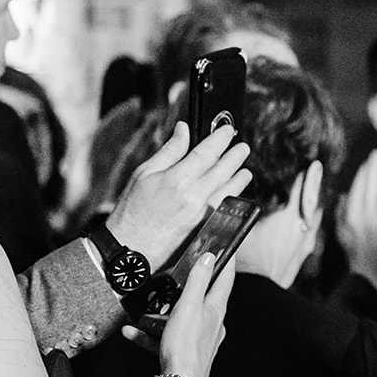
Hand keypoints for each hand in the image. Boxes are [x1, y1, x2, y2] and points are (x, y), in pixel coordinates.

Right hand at [106, 122, 251, 265]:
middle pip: (224, 170)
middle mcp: (195, 196)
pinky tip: (234, 193)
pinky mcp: (207, 228)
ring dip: (240, 178)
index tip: (227, 130)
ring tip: (245, 170)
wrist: (131, 247)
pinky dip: (233, 198)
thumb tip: (183, 129)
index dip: (221, 139)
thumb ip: (169, 151)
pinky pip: (227, 208)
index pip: (207, 152)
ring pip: (230, 190)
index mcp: (177, 179)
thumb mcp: (144, 174)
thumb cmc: (133, 211)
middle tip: (243, 147)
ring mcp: (204, 214)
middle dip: (236, 156)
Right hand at [156, 252, 235, 376]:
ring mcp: (200, 338)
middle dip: (190, 288)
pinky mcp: (186, 351)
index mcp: (216, 309)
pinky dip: (150, 335)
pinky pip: (166, 338)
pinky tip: (133, 333)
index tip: (230, 250)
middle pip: (203, 298)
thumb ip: (198, 280)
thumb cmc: (186, 345)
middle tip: (182, 278)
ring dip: (161, 315)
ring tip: (144, 313)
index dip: (227, 263)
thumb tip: (209, 258)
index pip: (226, 280)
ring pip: (180, 319)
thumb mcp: (190, 305)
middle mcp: (212, 323)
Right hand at [249, 161, 323, 285]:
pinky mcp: (301, 256)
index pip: (303, 192)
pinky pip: (311, 233)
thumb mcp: (240, 230)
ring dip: (313, 205)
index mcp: (289, 220)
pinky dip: (310, 221)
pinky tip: (307, 221)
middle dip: (313, 187)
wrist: (259, 291)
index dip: (308, 177)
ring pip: (315, 219)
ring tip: (312, 194)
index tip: (314, 165)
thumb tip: (226, 196)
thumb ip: (239, 212)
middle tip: (316, 172)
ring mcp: (304, 245)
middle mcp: (302, 231)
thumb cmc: (246, 261)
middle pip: (313, 203)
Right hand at [338, 150, 376, 297]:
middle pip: (371, 186)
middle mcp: (366, 217)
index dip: (363, 173)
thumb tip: (344, 194)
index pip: (357, 189)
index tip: (367, 161)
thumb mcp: (341, 233)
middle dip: (375, 168)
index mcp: (351, 217)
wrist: (371, 275)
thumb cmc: (355, 254)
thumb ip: (341, 212)